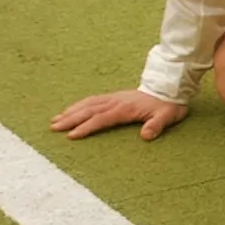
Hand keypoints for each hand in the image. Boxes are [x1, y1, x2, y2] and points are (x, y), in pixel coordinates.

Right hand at [52, 90, 187, 140]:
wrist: (170, 88)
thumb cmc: (168, 105)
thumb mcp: (167, 116)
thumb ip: (156, 125)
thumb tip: (146, 136)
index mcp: (126, 108)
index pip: (102, 118)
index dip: (87, 127)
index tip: (71, 135)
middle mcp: (116, 101)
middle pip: (89, 110)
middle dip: (70, 119)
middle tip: (53, 127)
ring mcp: (114, 98)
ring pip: (88, 103)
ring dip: (71, 111)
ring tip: (55, 119)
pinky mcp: (114, 97)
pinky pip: (92, 100)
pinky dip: (79, 105)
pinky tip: (70, 110)